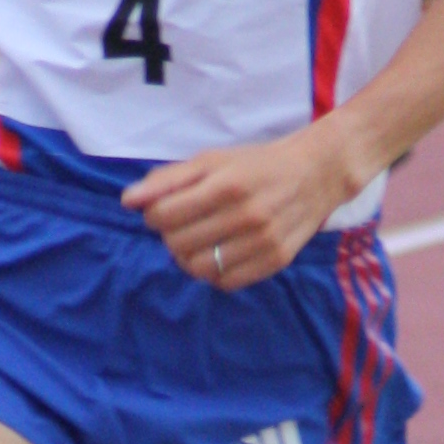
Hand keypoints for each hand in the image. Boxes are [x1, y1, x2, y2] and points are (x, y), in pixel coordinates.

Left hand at [124, 125, 364, 287]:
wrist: (316, 174)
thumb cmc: (256, 165)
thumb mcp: (211, 161)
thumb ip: (167, 180)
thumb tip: (127, 201)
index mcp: (227, 185)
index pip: (163, 216)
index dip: (153, 215)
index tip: (163, 210)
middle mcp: (246, 215)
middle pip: (177, 243)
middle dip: (169, 235)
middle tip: (182, 224)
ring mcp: (263, 241)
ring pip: (198, 268)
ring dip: (186, 257)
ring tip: (197, 241)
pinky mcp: (275, 261)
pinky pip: (225, 282)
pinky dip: (212, 272)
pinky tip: (217, 253)